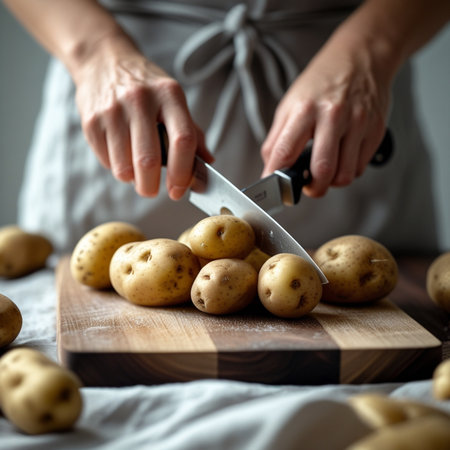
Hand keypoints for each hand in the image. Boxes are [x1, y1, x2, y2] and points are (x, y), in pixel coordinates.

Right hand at [74, 37, 212, 199]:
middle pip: (148, 160)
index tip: (179, 190)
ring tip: (136, 170)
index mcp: (169, 95)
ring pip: (124, 167)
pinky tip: (121, 155)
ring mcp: (112, 110)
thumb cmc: (147, 88)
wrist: (104, 61)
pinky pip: (106, 162)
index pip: (183, 140)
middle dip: (151, 187)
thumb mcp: (173, 100)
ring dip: (133, 179)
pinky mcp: (91, 121)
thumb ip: (192, 133)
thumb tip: (208, 164)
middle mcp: (140, 100)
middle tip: (152, 190)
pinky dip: (117, 168)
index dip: (183, 172)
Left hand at [261, 32, 390, 197]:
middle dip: (312, 189)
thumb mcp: (290, 104)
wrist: (360, 57)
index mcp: (305, 109)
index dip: (277, 177)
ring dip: (332, 183)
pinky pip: (361, 167)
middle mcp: (333, 115)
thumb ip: (277, 139)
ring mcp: (358, 123)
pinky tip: (342, 158)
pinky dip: (349, 171)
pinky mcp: (376, 129)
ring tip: (326, 173)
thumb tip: (270, 170)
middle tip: (308, 186)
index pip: (285, 152)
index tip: (276, 188)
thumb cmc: (322, 83)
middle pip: (322, 170)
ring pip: (345, 175)